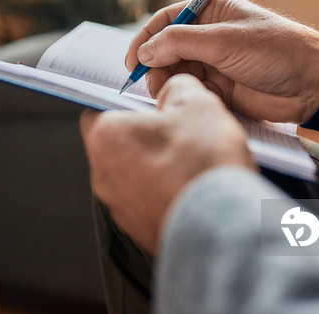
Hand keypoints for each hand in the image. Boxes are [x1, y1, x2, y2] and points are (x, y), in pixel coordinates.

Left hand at [80, 74, 253, 254]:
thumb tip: (174, 91)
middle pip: (117, 144)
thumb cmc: (202, 166)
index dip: (124, 103)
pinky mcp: (139, 229)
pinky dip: (164, 192)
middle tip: (177, 130)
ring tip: (190, 160)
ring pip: (132, 174)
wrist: (221, 228)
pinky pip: (147, 201)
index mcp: (106, 137)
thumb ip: (178, 88)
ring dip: (155, 165)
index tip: (147, 104)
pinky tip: (192, 186)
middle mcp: (103, 174)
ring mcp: (119, 206)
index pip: (97, 109)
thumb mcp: (197, 104)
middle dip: (144, 135)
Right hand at [125, 0, 318, 124]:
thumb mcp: (223, 40)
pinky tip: (186, 100)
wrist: (314, 85)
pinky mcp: (221, 88)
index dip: (145, 38)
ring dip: (167, 82)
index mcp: (212, 12)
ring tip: (168, 93)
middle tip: (151, 82)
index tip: (132, 61)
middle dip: (155, 64)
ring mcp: (214, 63)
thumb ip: (179, 43)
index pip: (167, 20)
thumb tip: (144, 51)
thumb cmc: (275, 50)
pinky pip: (192, 89)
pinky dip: (184, 95)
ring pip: (176, 71)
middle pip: (167, 48)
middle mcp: (209, 36)